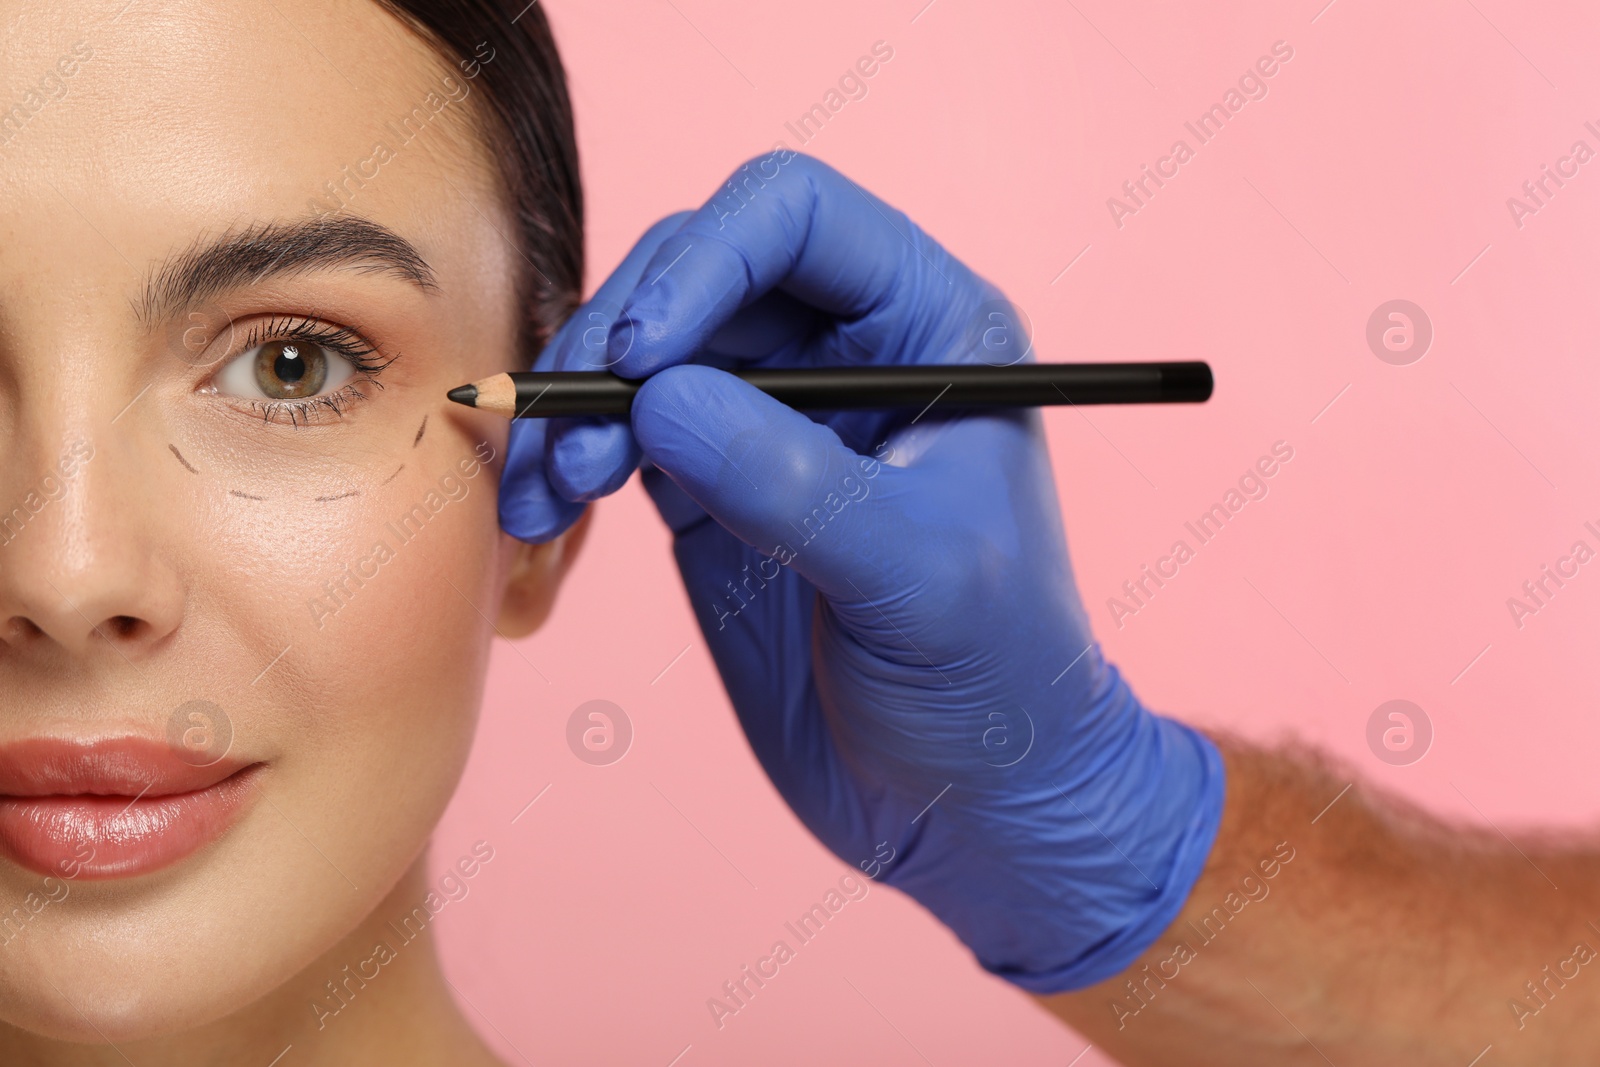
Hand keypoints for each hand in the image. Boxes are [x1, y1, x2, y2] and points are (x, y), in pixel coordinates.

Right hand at [500, 153, 1223, 990]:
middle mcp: (846, 353)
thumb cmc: (997, 685)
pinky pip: (620, 436)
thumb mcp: (915, 576)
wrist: (975, 807)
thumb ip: (791, 481)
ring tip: (547, 494)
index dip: (704, 259)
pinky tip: (545, 512)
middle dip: (617, 343)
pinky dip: (569, 461)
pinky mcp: (714, 493)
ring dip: (574, 407)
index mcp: (930, 328)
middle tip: (574, 444)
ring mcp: (772, 421)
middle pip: (696, 273)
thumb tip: (655, 398)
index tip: (642, 357)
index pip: (794, 217)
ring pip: (642, 353)